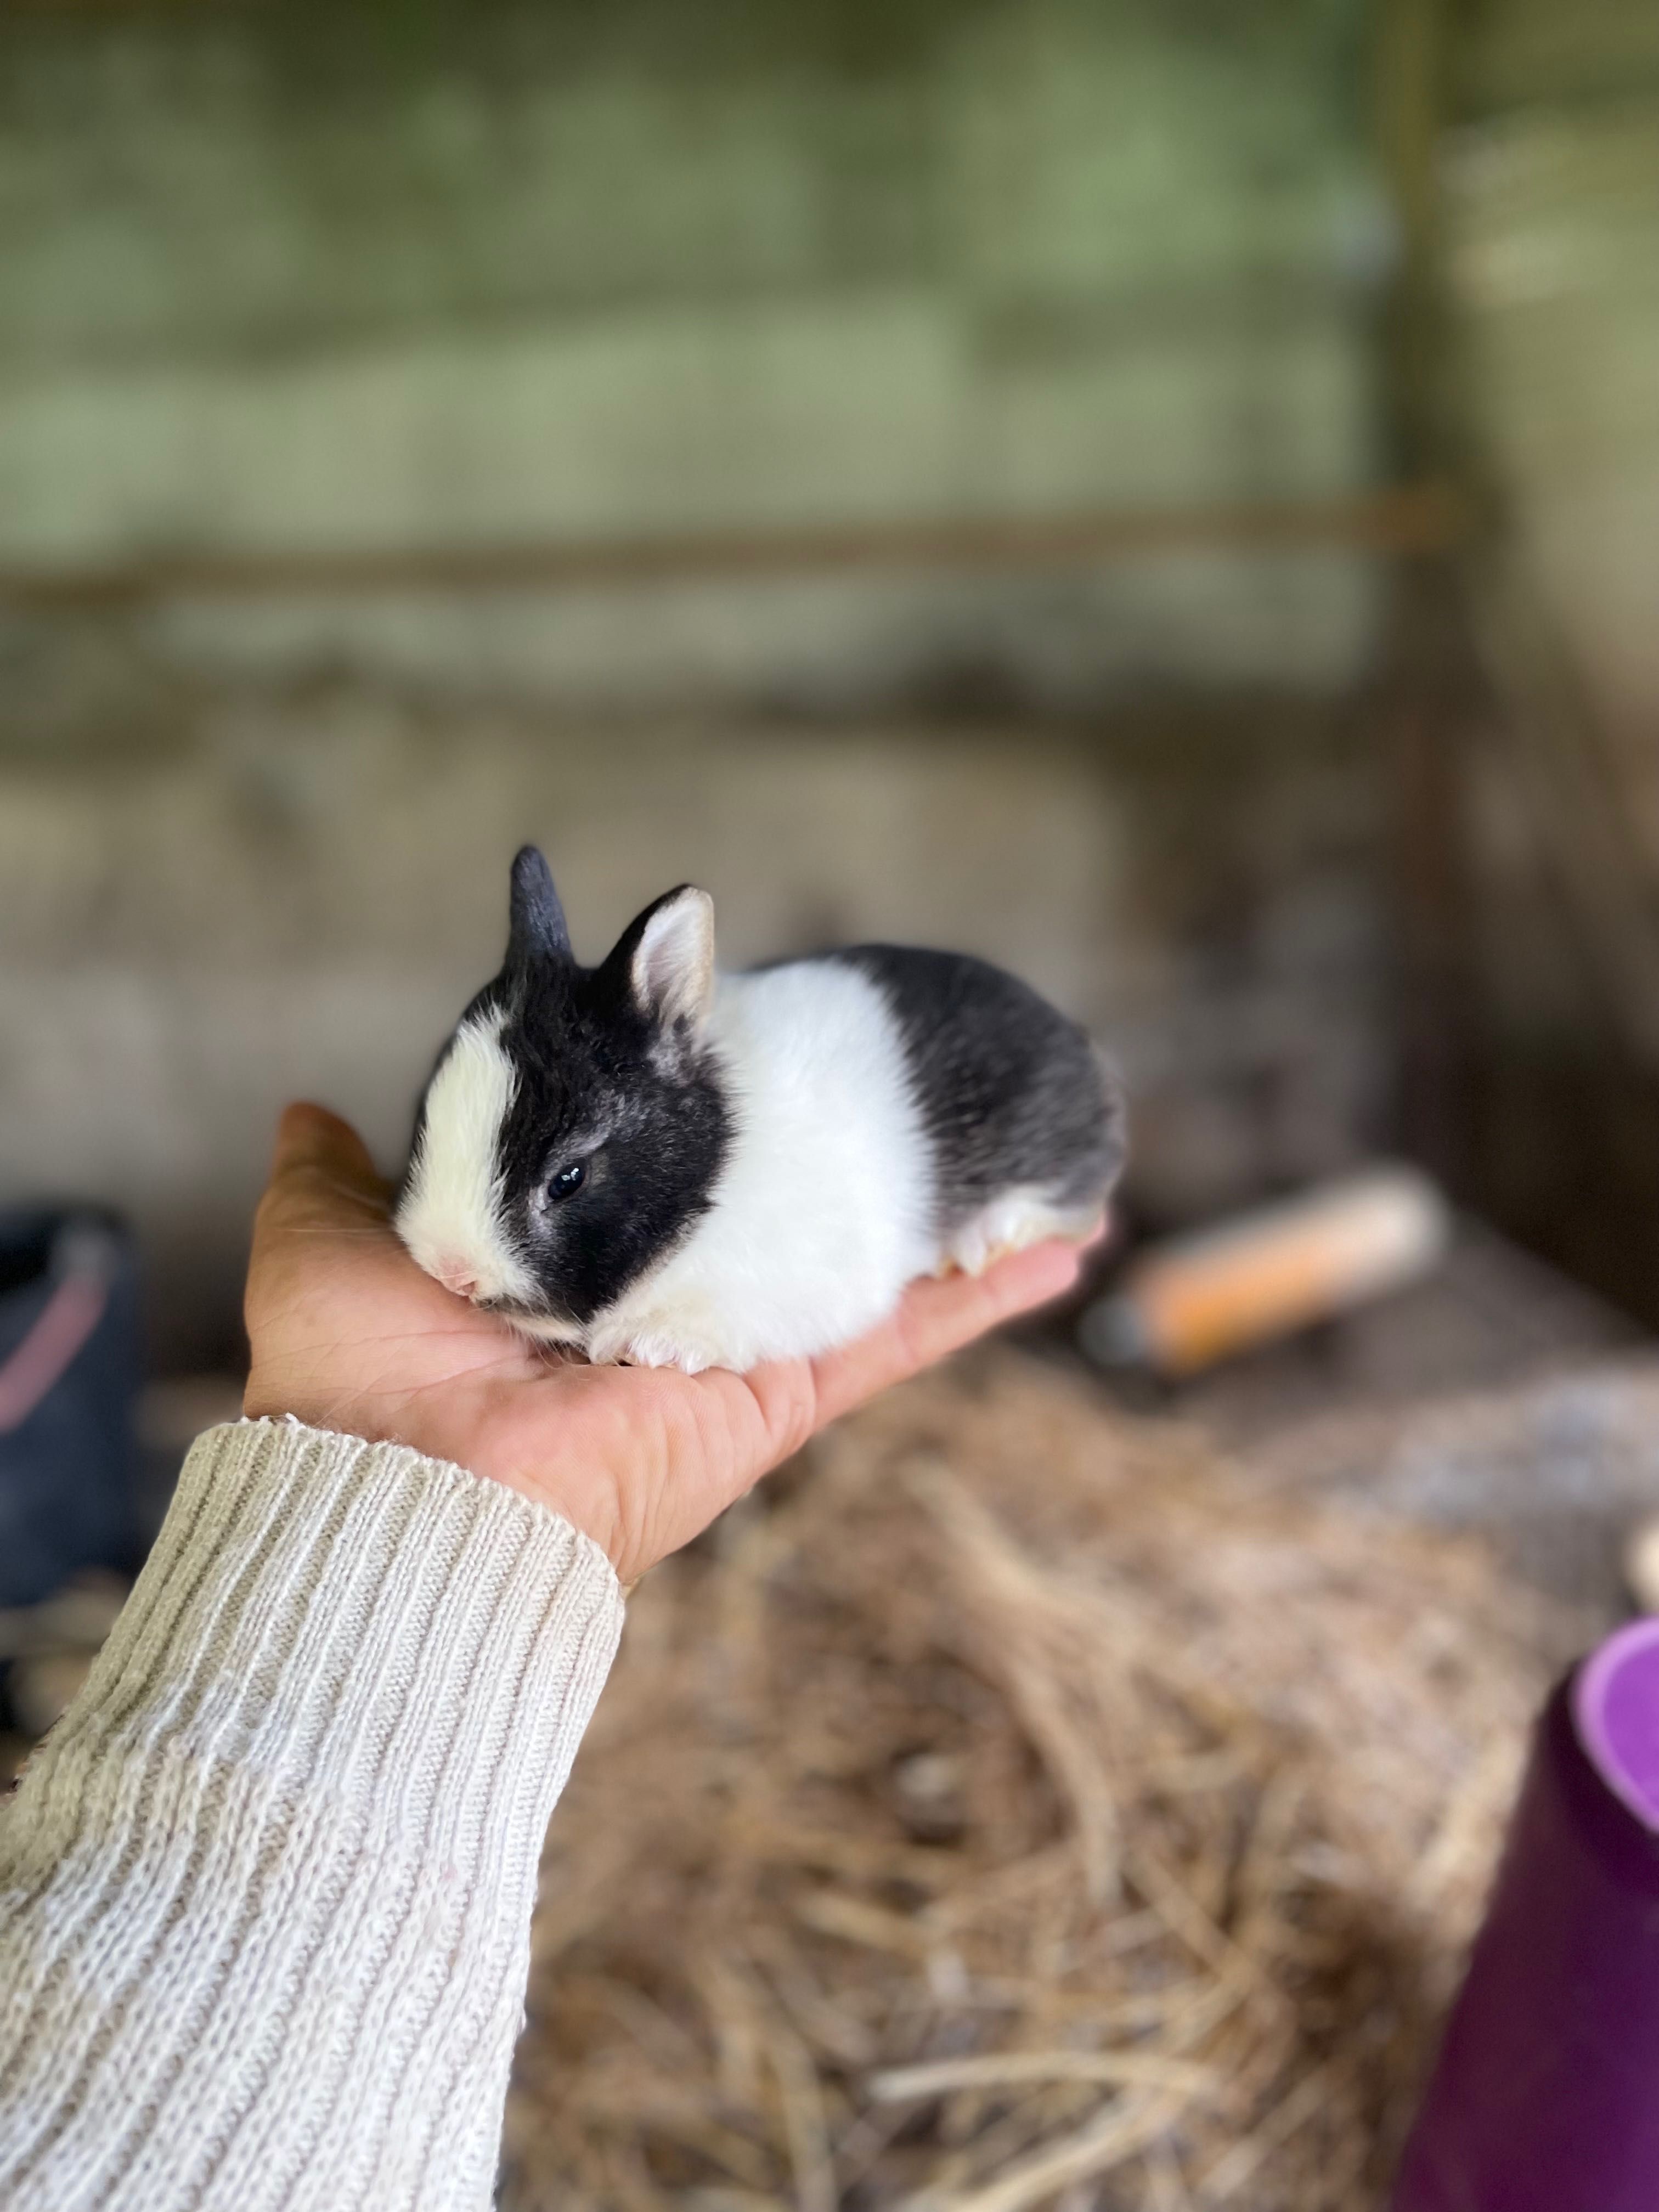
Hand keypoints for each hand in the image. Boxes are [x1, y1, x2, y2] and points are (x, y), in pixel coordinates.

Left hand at [244, 1103, 1093, 1583]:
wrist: (401, 1489)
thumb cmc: (355, 1376)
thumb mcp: (330, 1239)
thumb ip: (341, 1174)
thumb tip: (311, 1110)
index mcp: (572, 1268)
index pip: (669, 1178)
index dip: (720, 1116)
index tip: (766, 1061)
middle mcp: (665, 1305)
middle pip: (784, 1215)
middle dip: (855, 1162)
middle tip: (922, 1099)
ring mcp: (735, 1347)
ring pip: (867, 1267)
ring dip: (955, 1221)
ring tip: (1036, 1168)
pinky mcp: (781, 1386)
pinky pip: (901, 1329)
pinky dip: (986, 1292)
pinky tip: (1065, 1243)